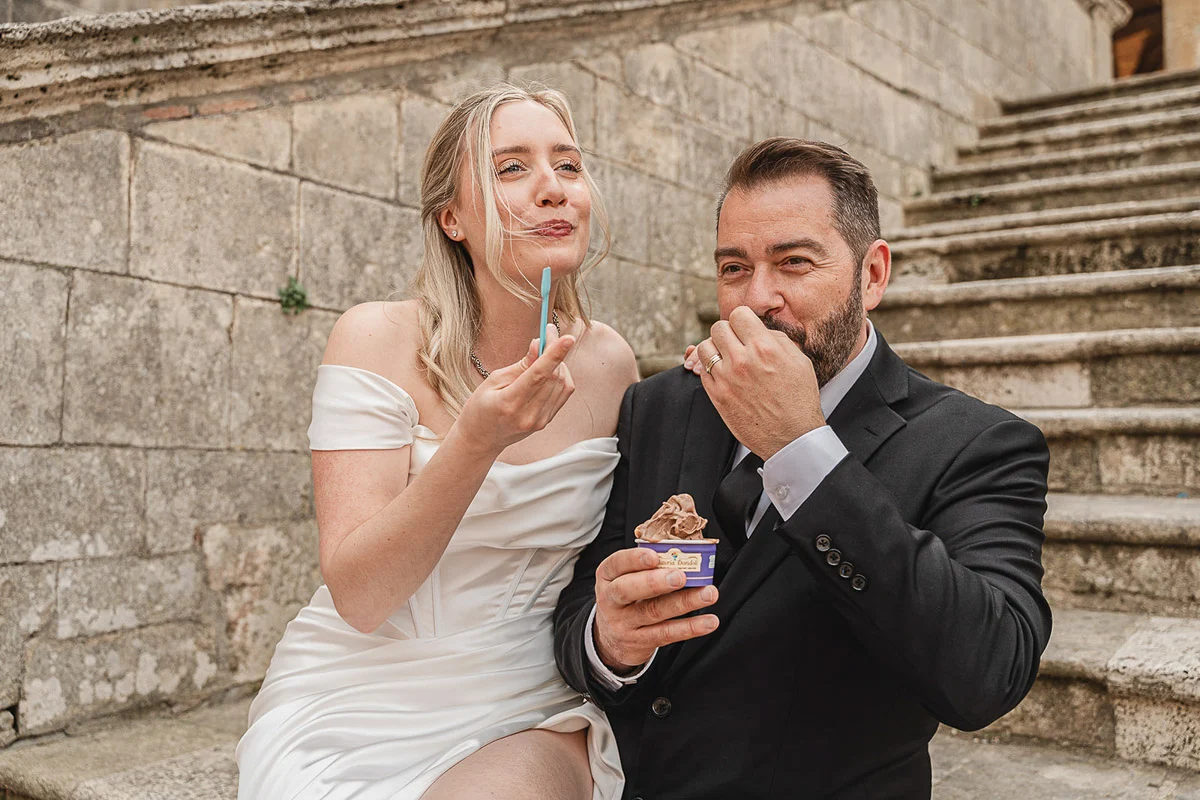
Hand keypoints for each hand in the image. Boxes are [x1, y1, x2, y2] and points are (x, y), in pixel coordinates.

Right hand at [454, 325, 574, 456]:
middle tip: (548, 332)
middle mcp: (529, 415)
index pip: (539, 375)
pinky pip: (563, 393)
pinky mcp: (546, 421)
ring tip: (544, 351)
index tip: (567, 339)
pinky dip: (560, 376)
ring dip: (558, 362)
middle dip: (555, 351)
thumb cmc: (480, 408)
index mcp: (510, 403)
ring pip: (562, 383)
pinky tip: (549, 369)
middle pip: (553, 377)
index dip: (555, 354)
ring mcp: (540, 421)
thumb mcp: (492, 381)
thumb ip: (520, 365)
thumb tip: (539, 346)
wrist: (481, 439)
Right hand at [593, 547, 718, 669]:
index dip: (634, 559)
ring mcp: (624, 623)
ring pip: (654, 612)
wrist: (610, 639)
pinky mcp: (640, 642)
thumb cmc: (626, 598)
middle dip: (655, 582)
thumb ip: (646, 568)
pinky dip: (690, 627)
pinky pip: (666, 634)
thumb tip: (684, 554)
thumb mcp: (624, 579)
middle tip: (681, 576)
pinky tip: (709, 621)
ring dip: (684, 602)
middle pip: (627, 590)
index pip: (616, 564)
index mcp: (608, 577)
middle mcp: (611, 600)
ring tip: (708, 593)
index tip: (656, 556)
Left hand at [693, 306, 824, 459]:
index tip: (746, 329)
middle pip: (717, 328)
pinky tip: (725, 375)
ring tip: (727, 357)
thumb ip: (778, 339)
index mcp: (764, 348)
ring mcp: (726, 379)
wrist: (792, 437)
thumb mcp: (800, 361)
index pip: (738, 314)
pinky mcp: (717, 396)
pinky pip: (703, 371)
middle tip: (737, 343)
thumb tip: (760, 329)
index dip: (743, 320)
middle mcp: (742, 360)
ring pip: (704, 348)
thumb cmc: (799, 400)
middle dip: (728, 332)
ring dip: (715, 349)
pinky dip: (711, 369)